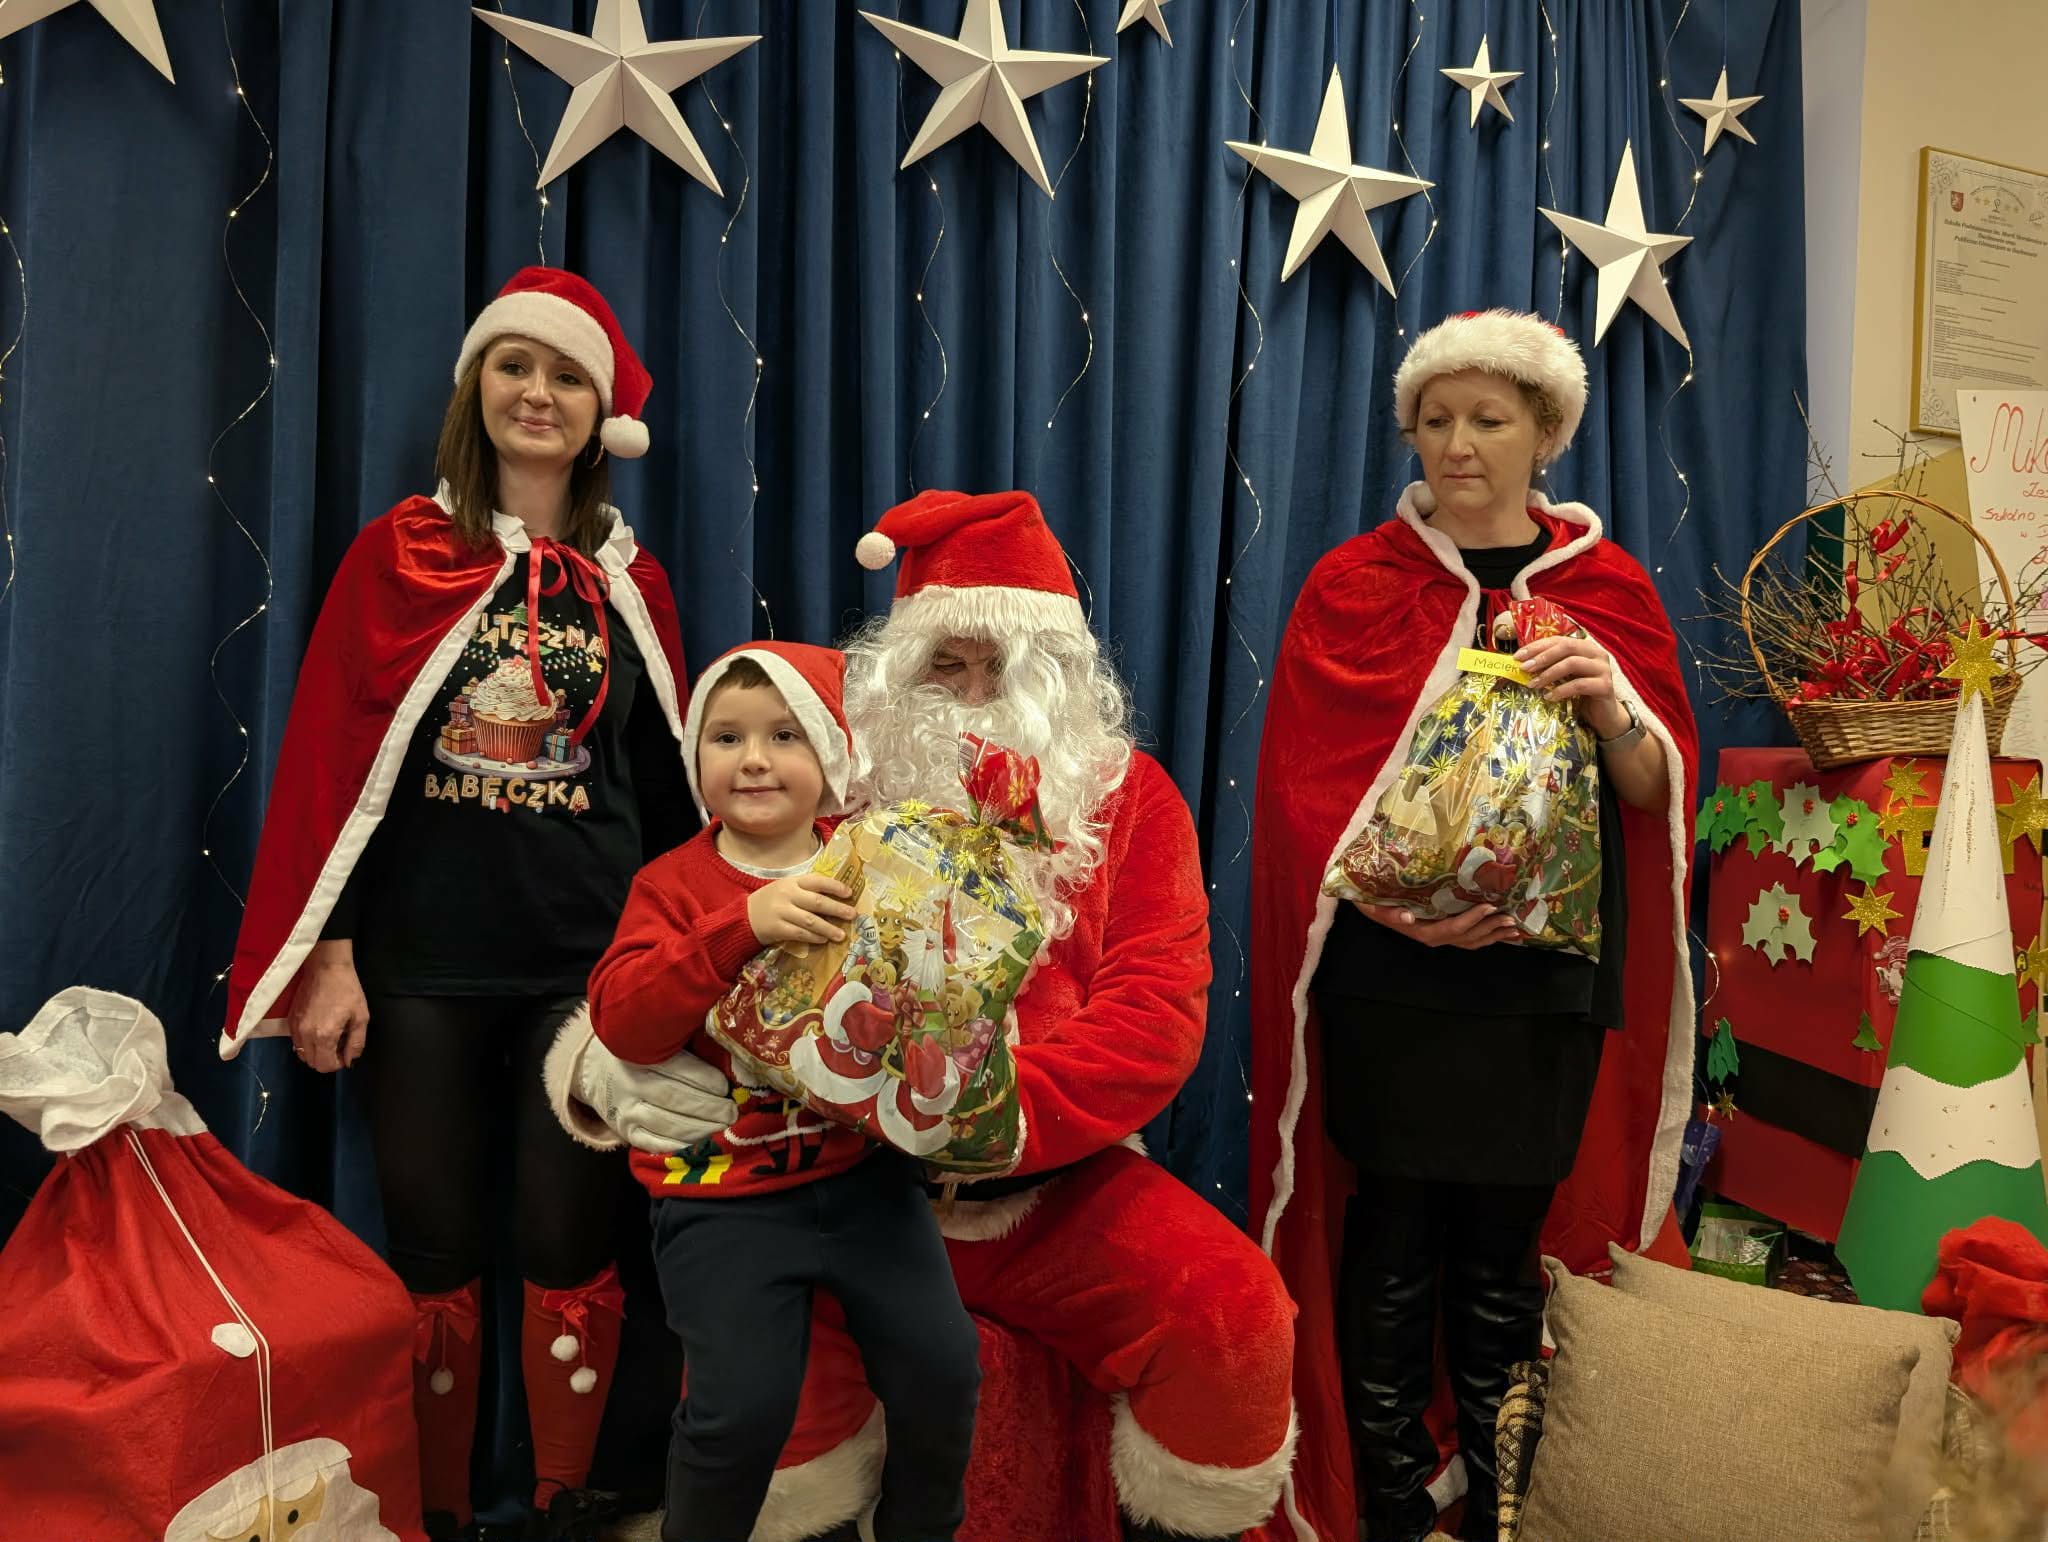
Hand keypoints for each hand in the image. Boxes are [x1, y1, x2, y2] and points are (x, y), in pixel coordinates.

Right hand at [288, 939, 368, 1072]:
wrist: (326, 967)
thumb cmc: (347, 989)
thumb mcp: (361, 1017)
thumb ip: (356, 1042)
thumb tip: (350, 1060)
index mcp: (324, 1035)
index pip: (325, 1066)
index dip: (337, 1064)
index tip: (345, 1053)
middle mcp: (305, 1035)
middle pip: (312, 1063)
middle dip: (326, 1060)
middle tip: (339, 1045)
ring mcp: (294, 1027)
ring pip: (302, 1054)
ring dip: (315, 1052)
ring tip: (329, 1038)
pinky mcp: (289, 1019)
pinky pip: (296, 1041)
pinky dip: (307, 1042)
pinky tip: (318, 1030)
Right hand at [573, 1039, 736, 1152]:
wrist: (595, 1069)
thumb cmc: (640, 1051)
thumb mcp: (655, 1039)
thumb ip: (683, 1043)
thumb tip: (727, 1050)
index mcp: (642, 1056)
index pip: (679, 1069)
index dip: (706, 1080)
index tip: (726, 1087)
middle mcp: (632, 1084)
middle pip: (676, 1099)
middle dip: (710, 1108)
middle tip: (732, 1112)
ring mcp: (627, 1112)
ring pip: (668, 1125)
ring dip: (700, 1129)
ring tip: (723, 1126)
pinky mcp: (625, 1132)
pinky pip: (654, 1143)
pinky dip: (679, 1144)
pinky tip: (699, 1142)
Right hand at [748, 872, 855, 946]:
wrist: (743, 916)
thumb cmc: (771, 901)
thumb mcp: (786, 889)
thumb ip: (806, 890)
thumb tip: (836, 898)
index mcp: (792, 882)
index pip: (817, 881)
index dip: (835, 886)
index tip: (849, 893)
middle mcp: (787, 895)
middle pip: (816, 902)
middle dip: (837, 909)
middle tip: (852, 914)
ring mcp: (781, 912)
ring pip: (810, 921)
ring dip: (828, 928)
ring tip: (841, 934)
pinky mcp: (777, 929)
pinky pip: (799, 934)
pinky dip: (813, 937)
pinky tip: (823, 940)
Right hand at [1353, 900, 1520, 949]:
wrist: (1371, 907)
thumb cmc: (1375, 903)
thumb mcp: (1376, 907)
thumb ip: (1390, 913)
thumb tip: (1408, 916)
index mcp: (1423, 932)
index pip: (1453, 927)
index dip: (1472, 919)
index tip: (1489, 907)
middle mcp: (1435, 938)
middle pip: (1469, 937)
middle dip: (1491, 929)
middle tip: (1511, 919)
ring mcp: (1442, 937)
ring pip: (1473, 941)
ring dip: (1494, 935)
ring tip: (1515, 929)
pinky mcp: (1445, 933)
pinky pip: (1470, 939)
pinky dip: (1488, 936)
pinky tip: (1503, 933)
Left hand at [1516, 635, 1628, 738]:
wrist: (1603, 714)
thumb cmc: (1580, 693)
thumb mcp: (1564, 676)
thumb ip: (1550, 666)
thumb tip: (1521, 663)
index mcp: (1585, 646)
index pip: (1558, 640)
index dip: (1537, 646)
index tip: (1518, 657)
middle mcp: (1596, 653)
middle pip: (1566, 647)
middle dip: (1542, 657)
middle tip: (1524, 668)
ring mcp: (1603, 668)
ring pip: (1572, 663)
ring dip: (1549, 673)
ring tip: (1533, 684)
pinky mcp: (1605, 686)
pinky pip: (1580, 685)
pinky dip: (1561, 690)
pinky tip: (1549, 697)